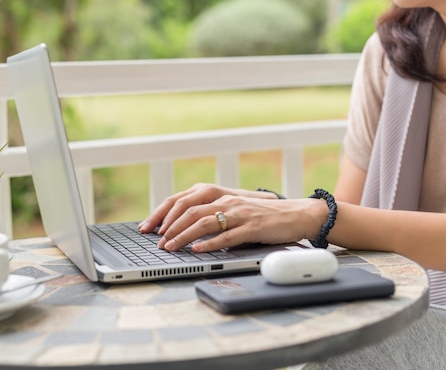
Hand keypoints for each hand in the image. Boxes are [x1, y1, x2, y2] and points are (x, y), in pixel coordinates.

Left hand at [138, 183, 326, 251]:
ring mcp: (240, 214)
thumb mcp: (235, 212)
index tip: (149, 227)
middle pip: (190, 211)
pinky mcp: (252, 227)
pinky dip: (210, 243)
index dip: (164, 213)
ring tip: (171, 247)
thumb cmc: (263, 217)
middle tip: (157, 241)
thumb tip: (187, 229)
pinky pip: (227, 235)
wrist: (296, 215)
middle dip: (170, 227)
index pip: (184, 201)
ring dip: (184, 236)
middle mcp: (227, 201)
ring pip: (205, 222)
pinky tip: (198, 250)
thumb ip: (214, 216)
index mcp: (220, 196)